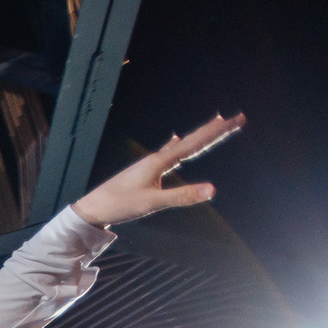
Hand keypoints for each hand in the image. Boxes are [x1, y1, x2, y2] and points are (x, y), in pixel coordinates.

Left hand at [72, 114, 243, 226]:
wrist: (90, 209)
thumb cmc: (118, 205)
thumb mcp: (152, 203)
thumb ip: (182, 196)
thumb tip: (213, 190)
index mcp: (159, 161)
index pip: (195, 143)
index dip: (218, 131)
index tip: (236, 119)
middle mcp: (156, 158)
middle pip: (191, 140)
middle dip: (215, 129)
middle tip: (237, 118)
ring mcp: (149, 164)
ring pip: (181, 145)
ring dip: (200, 135)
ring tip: (214, 123)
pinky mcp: (144, 172)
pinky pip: (168, 154)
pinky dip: (178, 145)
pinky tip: (175, 140)